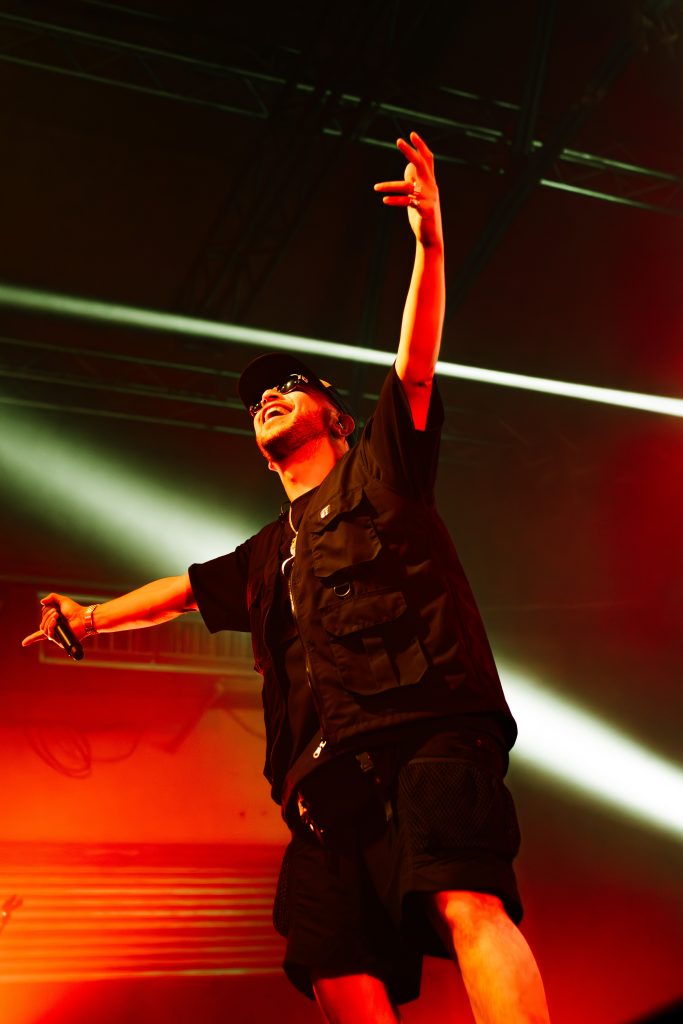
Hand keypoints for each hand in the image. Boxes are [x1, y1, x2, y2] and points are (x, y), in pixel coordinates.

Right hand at [21, 593, 84, 647]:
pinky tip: (55, 621)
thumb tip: (41, 602)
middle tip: (56, 611)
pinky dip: (50, 625)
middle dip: (46, 615)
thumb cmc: (75, 609)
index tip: (23, 644)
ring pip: (43, 628)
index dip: (32, 638)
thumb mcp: (62, 600)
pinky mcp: (60, 640)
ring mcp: (57, 636)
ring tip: (57, 614)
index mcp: (54, 624)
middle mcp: (54, 631)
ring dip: (49, 619)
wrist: (83, 617)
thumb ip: (52, 598)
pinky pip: (49, 633)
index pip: (41, 632)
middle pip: (41, 624)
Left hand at [373, 131, 442, 247]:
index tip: (412, 134)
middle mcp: (431, 186)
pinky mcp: (424, 209)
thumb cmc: (422, 213)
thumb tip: (408, 167)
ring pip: (407, 186)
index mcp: (430, 181)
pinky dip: (395, 200)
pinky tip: (384, 200)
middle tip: (398, 141)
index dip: (421, 146)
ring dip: (389, 185)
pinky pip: (407, 202)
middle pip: (421, 164)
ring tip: (376, 187)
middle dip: (410, 151)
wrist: (431, 236)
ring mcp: (429, 198)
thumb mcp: (418, 195)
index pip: (428, 159)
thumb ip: (414, 181)